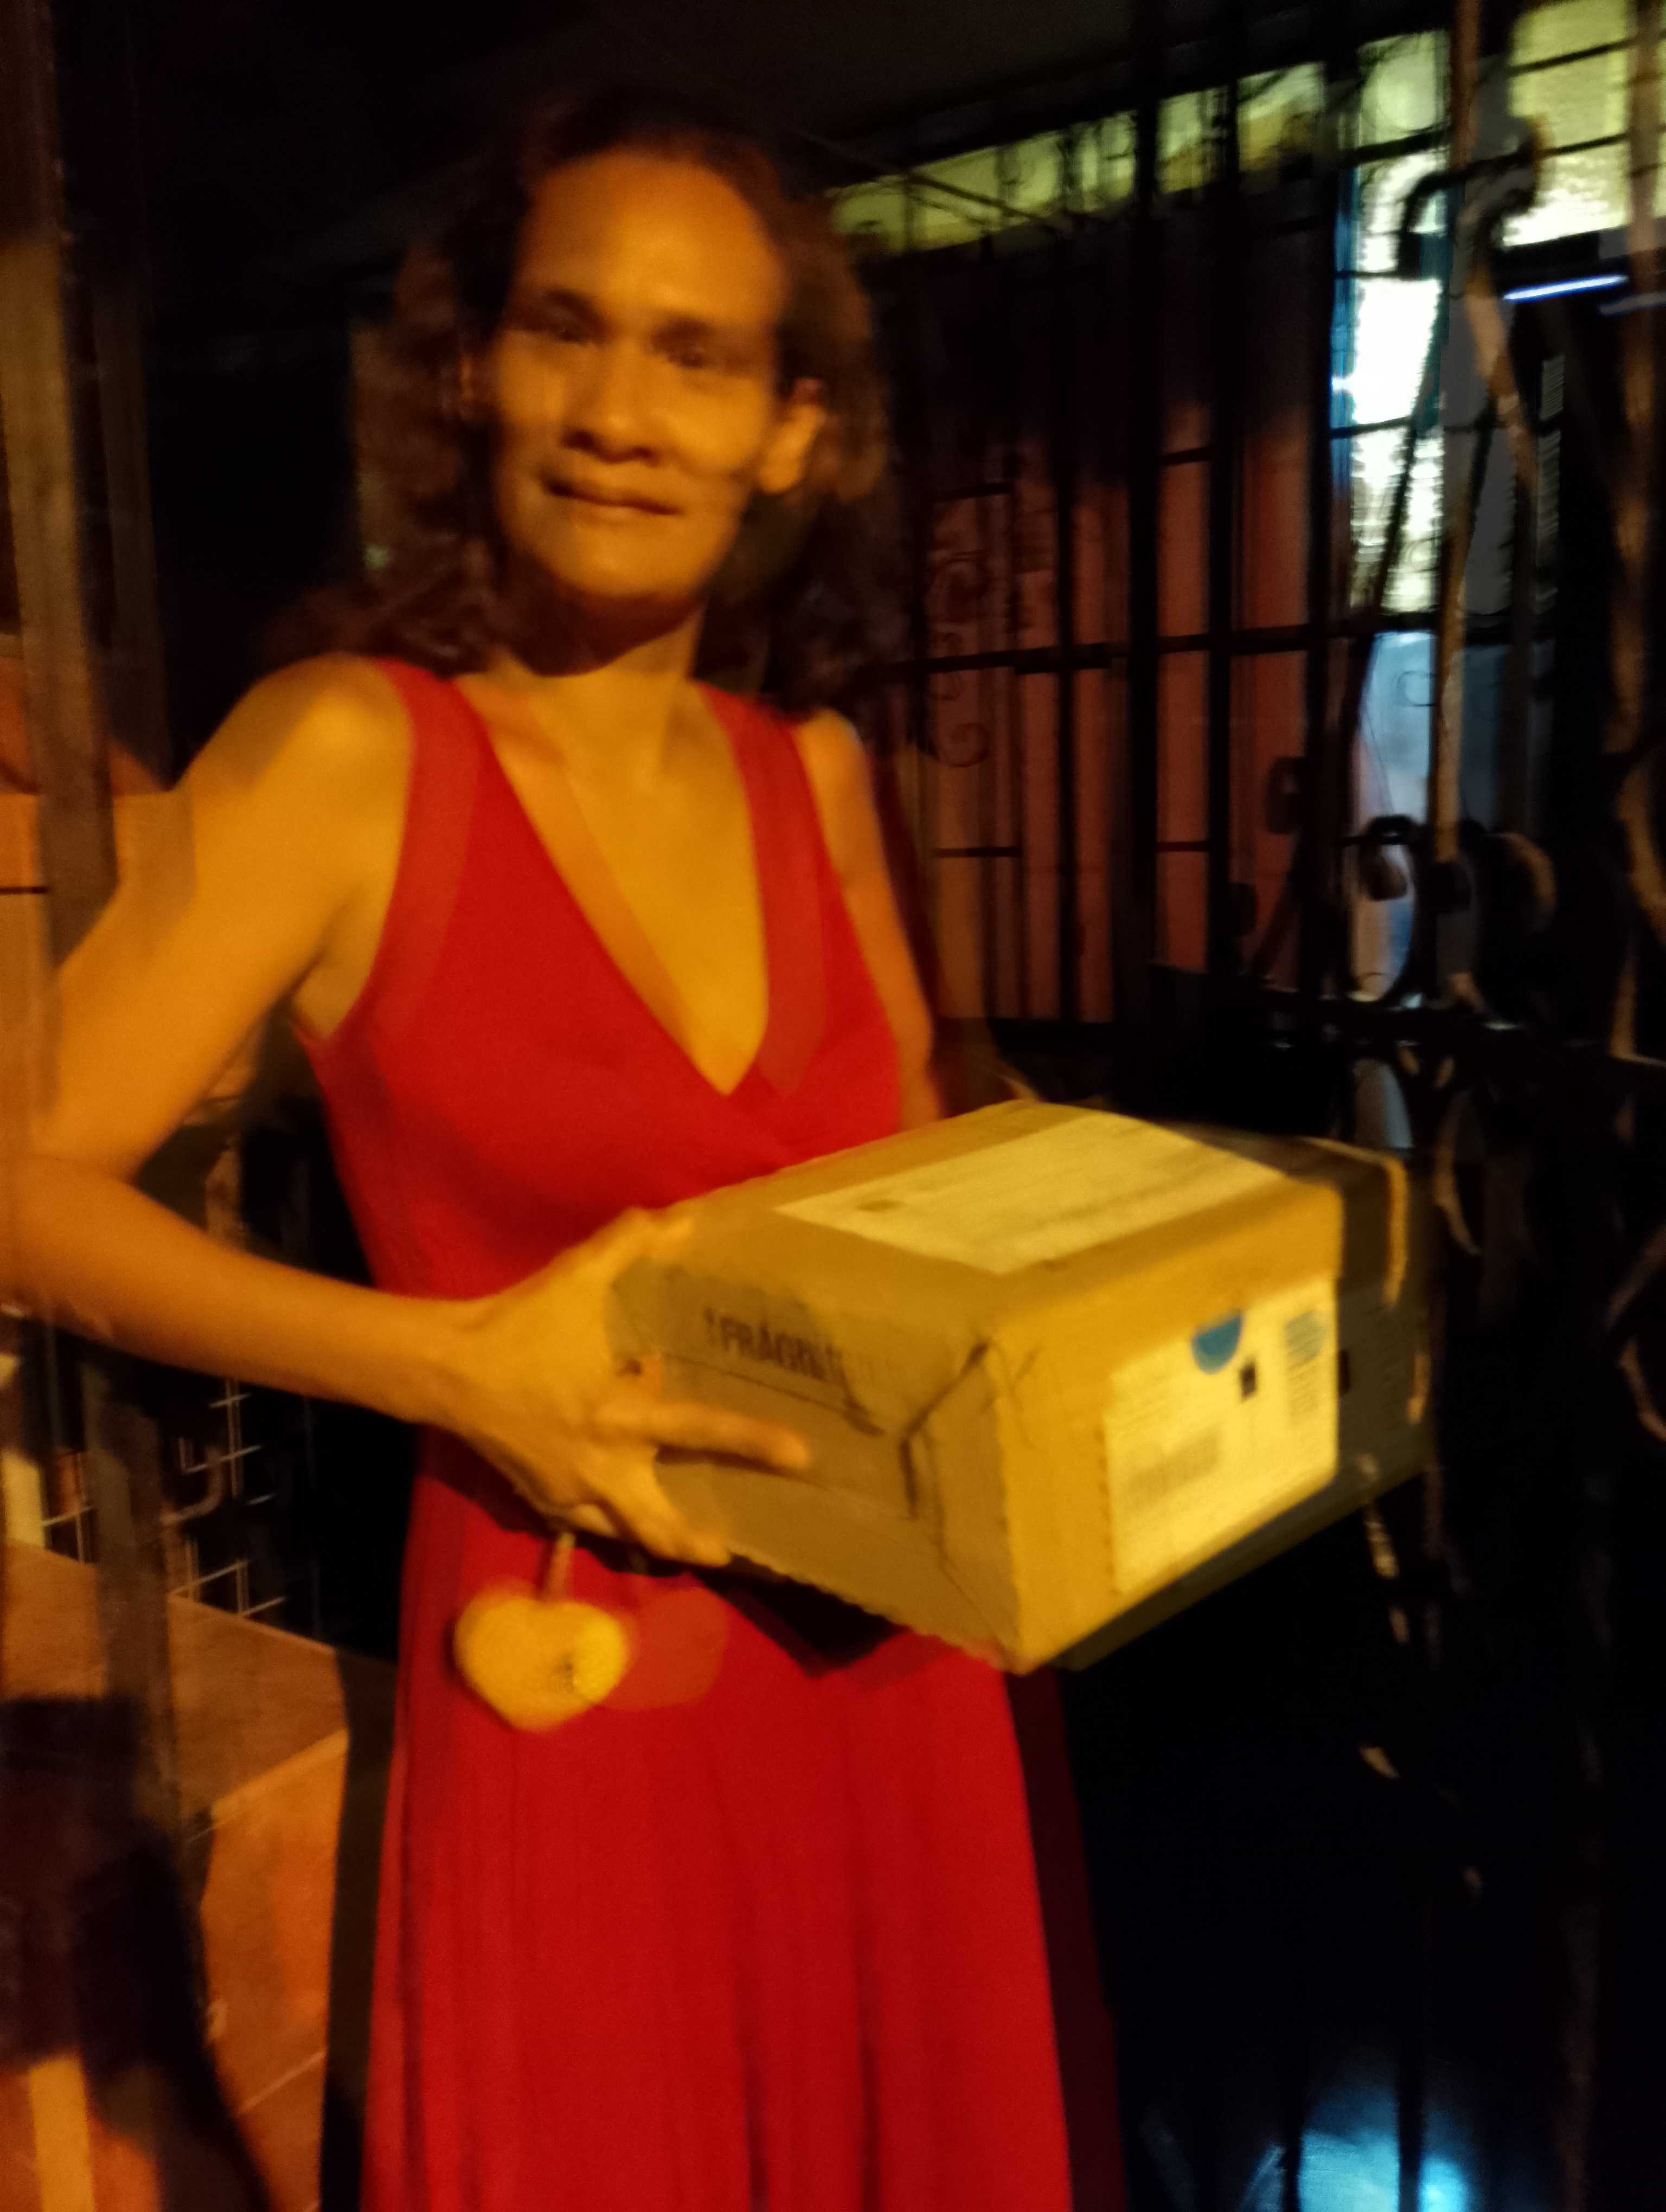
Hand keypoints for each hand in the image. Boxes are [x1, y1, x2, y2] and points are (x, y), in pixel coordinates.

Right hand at [446, 1208, 809, 1567]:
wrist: (446, 1368)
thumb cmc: (518, 1324)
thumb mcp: (576, 1276)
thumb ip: (631, 1244)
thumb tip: (686, 1218)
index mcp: (619, 1412)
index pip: (700, 1429)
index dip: (753, 1442)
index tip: (801, 1459)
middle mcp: (601, 1464)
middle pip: (659, 1524)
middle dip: (697, 1544)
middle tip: (732, 1551)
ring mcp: (569, 1490)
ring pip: (623, 1534)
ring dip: (658, 1543)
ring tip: (689, 1548)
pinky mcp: (541, 1500)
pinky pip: (586, 1524)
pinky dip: (610, 1524)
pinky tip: (621, 1516)